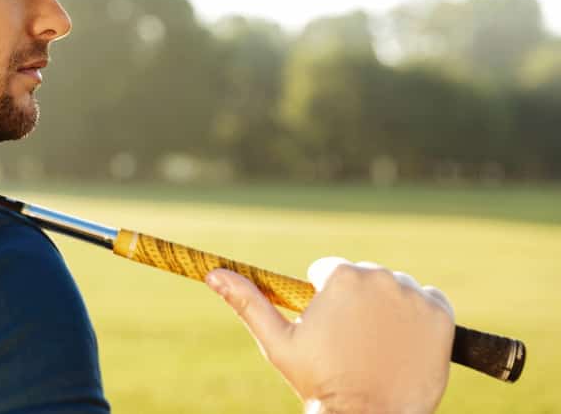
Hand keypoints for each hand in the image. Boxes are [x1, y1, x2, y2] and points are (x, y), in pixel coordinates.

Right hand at [206, 258, 454, 413]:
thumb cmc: (320, 382)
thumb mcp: (278, 343)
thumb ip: (248, 302)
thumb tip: (213, 273)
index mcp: (341, 276)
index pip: (329, 272)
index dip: (324, 301)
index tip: (328, 331)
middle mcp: (380, 277)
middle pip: (363, 277)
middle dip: (355, 303)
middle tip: (351, 344)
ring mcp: (413, 295)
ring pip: (394, 288)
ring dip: (386, 308)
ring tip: (376, 346)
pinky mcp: (441, 315)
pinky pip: (428, 299)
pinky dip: (418, 316)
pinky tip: (402, 341)